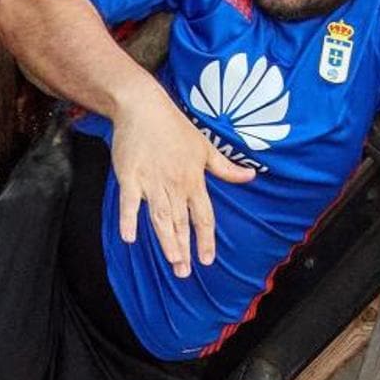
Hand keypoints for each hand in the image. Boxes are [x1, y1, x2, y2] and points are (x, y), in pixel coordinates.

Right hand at [110, 94, 254, 277]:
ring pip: (161, 218)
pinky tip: (129, 238)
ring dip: (166, 241)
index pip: (203, 216)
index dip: (206, 239)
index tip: (207, 260)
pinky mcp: (130, 176)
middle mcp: (175, 185)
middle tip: (184, 272)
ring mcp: (152, 182)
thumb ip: (226, 168)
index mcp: (194, 180)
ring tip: (171, 262)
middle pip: (181, 222)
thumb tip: (250, 177)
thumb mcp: (206, 147)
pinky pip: (130, 202)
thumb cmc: (174, 127)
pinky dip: (129, 219)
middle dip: (184, 248)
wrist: (143, 106)